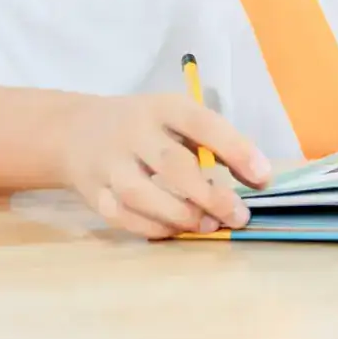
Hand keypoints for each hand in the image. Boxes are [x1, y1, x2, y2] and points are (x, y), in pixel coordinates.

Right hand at [58, 94, 269, 239]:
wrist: (74, 130)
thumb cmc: (146, 127)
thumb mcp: (178, 118)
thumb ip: (215, 143)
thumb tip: (258, 177)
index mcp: (164, 108)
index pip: (203, 124)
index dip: (236, 150)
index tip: (263, 177)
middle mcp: (133, 132)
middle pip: (171, 164)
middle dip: (209, 195)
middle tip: (237, 215)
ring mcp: (108, 163)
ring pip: (140, 194)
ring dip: (179, 215)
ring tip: (208, 226)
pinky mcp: (91, 191)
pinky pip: (120, 216)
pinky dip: (150, 227)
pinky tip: (175, 231)